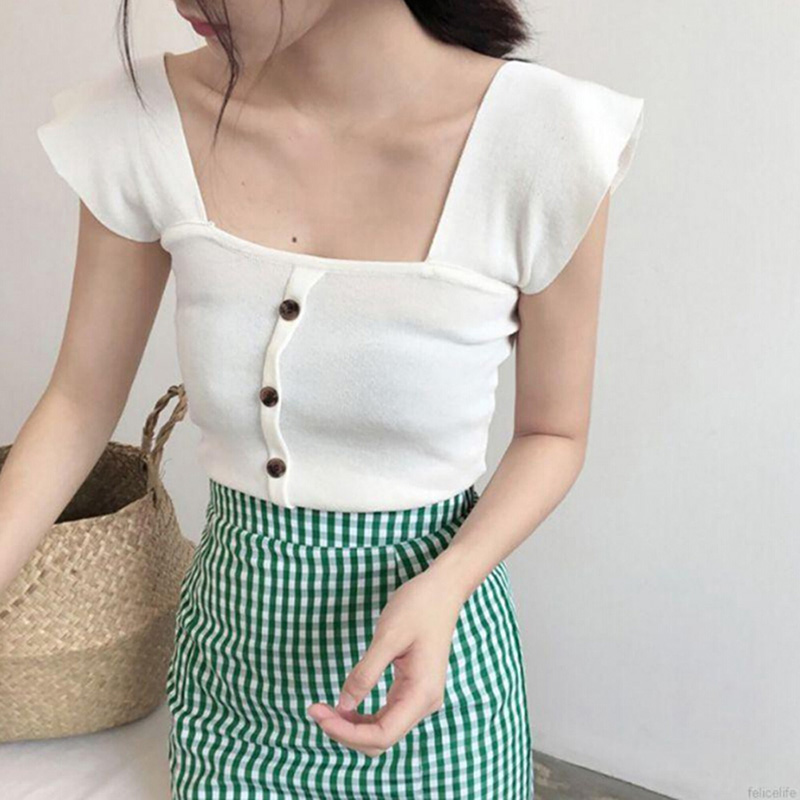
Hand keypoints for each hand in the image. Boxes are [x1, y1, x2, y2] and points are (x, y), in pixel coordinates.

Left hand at [306, 562, 464, 756]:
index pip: (383, 734)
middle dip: (345, 731)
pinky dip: (362, 715)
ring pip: (382, 730)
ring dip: (351, 725)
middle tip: (315, 710)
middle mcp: (424, 703)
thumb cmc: (418, 608)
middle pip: (381, 739)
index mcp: (422, 693)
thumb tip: (343, 705)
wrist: (442, 591)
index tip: (319, 715)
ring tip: (323, 708)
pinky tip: (343, 705)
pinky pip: (385, 715)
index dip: (347, 732)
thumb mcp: (387, 637)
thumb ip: (365, 674)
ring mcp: (419, 698)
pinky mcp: (412, 690)